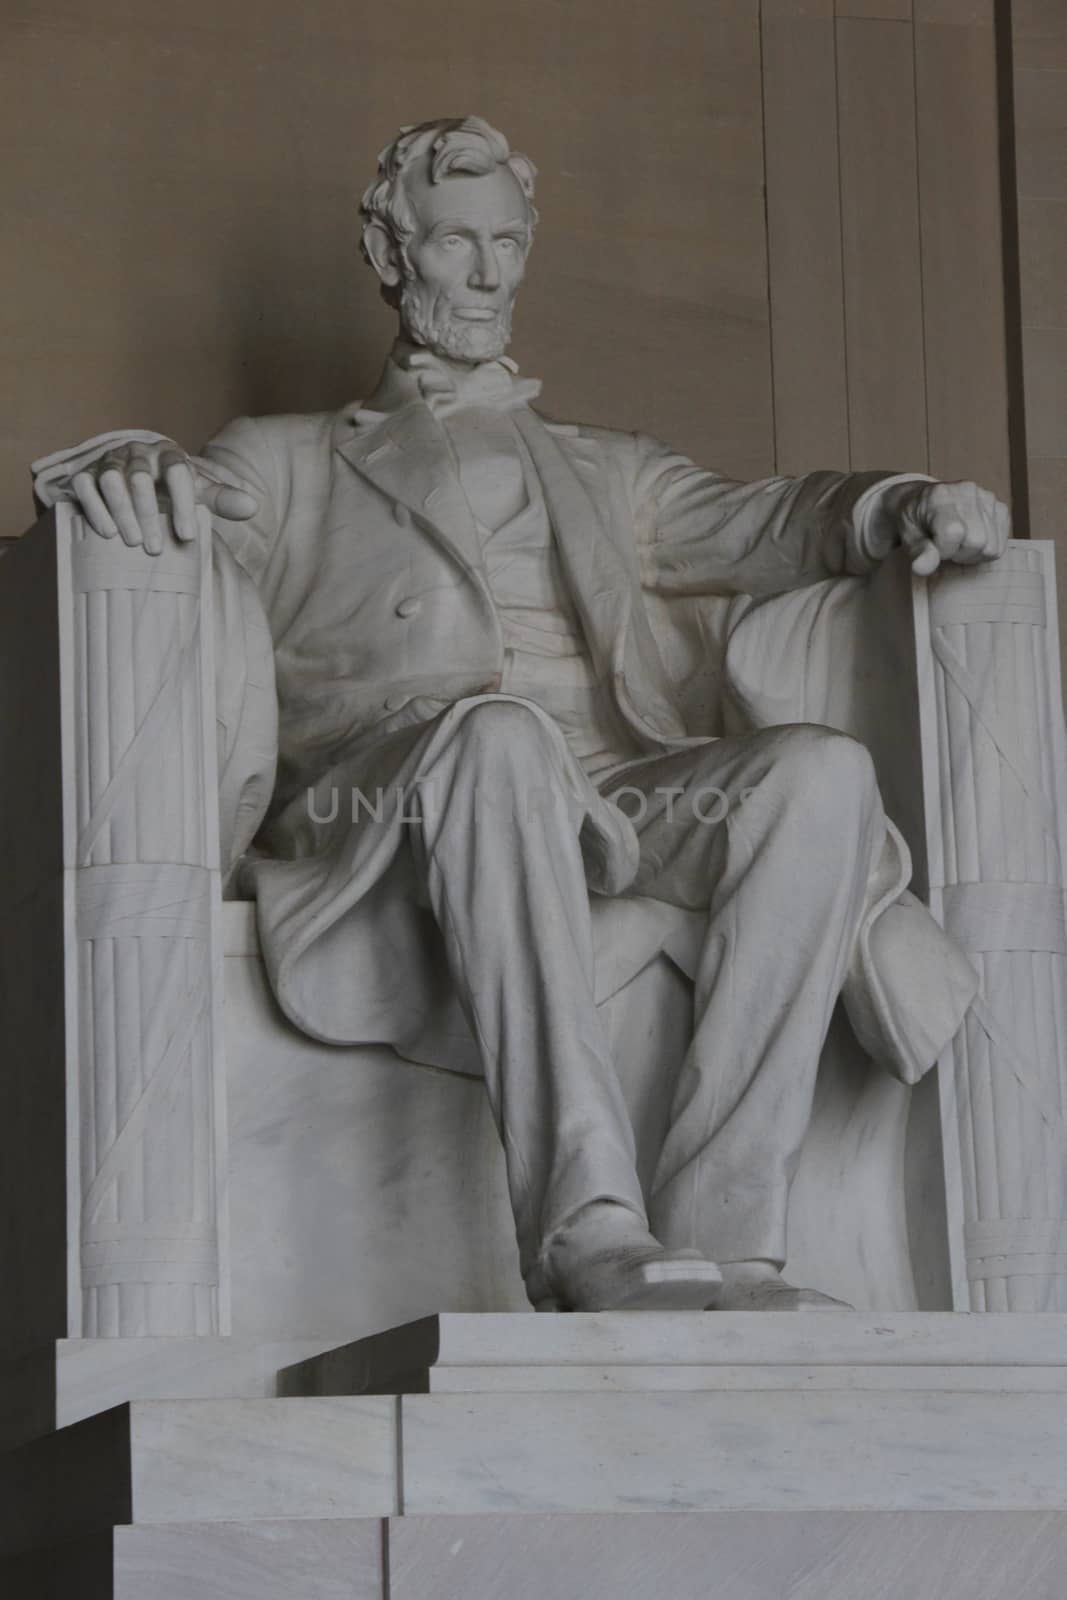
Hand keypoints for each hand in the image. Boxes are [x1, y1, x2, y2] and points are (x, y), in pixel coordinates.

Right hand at [71, 440, 257, 554]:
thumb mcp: (197, 491)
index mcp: (168, 455)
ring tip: (132, 542)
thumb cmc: (170, 487)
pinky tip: (107, 533)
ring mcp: (110, 462)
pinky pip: (85, 485)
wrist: (136, 476)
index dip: (182, 503)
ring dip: (121, 512)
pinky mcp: (88, 473)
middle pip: (141, 478)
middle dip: (148, 514)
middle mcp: (137, 453)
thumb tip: (253, 507)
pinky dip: (95, 508)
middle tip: (155, 549)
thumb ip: (222, 498)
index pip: (178, 471)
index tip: (187, 536)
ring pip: (111, 479)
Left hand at [891, 479, 1009, 577]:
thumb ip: (918, 552)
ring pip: (991, 547)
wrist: (923, 503)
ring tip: (957, 543)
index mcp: (940, 496)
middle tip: (945, 546)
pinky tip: (970, 540)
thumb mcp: (908, 537)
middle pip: (977, 542)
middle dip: (959, 553)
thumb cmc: (915, 522)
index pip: (955, 533)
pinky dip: (984, 550)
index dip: (944, 550)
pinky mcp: (1000, 508)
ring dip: (972, 554)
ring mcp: (987, 498)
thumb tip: (922, 568)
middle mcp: (967, 491)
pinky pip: (1000, 545)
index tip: (933, 546)